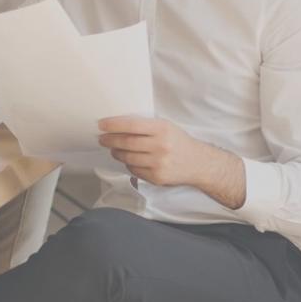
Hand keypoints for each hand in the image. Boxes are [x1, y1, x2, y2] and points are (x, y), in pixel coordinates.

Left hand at [97, 116, 245, 208]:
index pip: (132, 125)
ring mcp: (158, 163)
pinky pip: (134, 170)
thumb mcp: (166, 127)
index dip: (114, 125)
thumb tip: (118, 125)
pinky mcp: (156, 177)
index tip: (101, 124)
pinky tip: (129, 159)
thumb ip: (146, 126)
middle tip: (102, 138)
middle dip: (110, 140)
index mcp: (162, 129)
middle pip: (126, 143)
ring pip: (127, 158)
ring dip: (116, 153)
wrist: (198, 163)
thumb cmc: (178, 142)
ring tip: (113, 149)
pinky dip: (128, 164)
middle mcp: (160, 146)